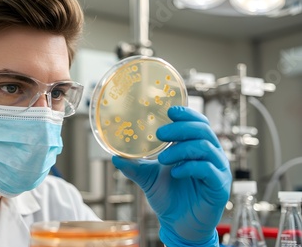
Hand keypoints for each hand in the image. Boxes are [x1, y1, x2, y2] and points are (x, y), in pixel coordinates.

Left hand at [112, 106, 231, 246]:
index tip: (169, 111)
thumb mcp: (148, 177)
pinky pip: (208, 170)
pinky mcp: (219, 187)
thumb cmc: (169, 197)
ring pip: (206, 148)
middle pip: (203, 130)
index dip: (187, 114)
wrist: (178, 224)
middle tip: (159, 133)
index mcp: (197, 147)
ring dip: (182, 149)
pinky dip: (190, 167)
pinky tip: (175, 172)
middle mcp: (211, 155)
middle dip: (181, 128)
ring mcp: (217, 170)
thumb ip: (134, 165)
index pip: (198, 123)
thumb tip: (114, 156)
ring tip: (162, 158)